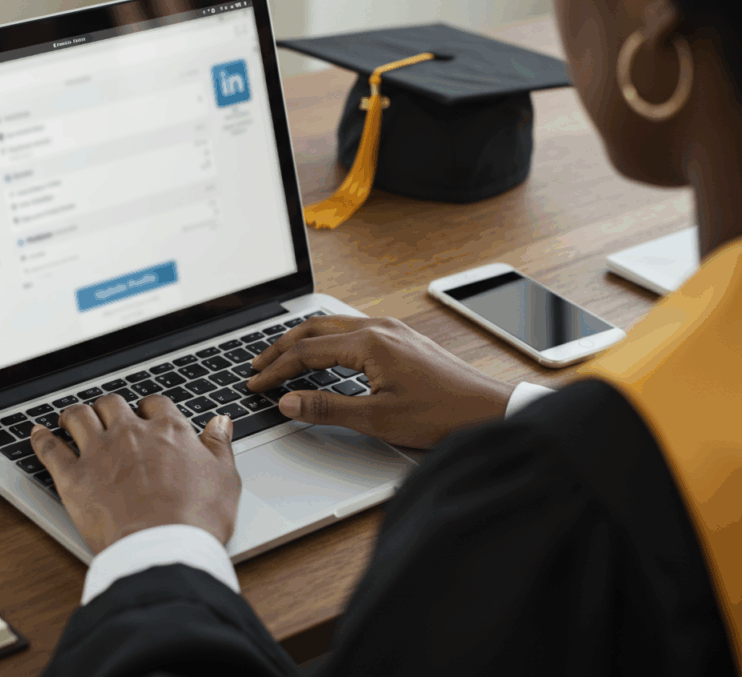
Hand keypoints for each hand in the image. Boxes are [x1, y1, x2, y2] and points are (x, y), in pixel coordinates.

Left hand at [30, 395, 240, 553]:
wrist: (162, 547)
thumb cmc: (196, 518)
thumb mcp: (225, 478)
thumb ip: (220, 446)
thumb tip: (220, 423)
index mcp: (168, 431)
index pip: (155, 404)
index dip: (150, 408)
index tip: (147, 416)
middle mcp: (130, 433)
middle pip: (112, 404)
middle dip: (110, 408)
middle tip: (108, 417)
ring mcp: (99, 452)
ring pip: (78, 416)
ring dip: (75, 415)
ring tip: (72, 419)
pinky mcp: (73, 477)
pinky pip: (49, 449)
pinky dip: (41, 439)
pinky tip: (38, 434)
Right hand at [247, 316, 514, 448]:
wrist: (489, 410)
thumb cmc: (441, 414)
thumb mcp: (377, 418)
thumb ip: (327, 408)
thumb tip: (288, 402)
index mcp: (369, 343)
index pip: (306, 351)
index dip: (276, 369)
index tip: (256, 384)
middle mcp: (379, 328)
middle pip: (314, 328)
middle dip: (281, 348)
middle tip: (257, 367)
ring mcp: (392, 330)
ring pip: (332, 325)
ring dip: (302, 341)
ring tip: (281, 359)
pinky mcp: (401, 339)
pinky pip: (351, 330)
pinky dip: (325, 341)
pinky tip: (321, 356)